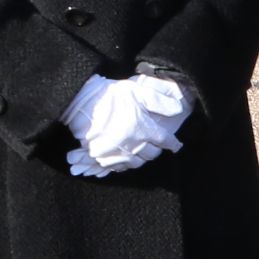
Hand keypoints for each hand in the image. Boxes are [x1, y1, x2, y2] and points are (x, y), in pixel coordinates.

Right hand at [65, 74, 190, 175]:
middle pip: (152, 154)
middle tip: (156, 144)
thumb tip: (178, 110)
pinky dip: (126, 164)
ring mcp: (117, 153)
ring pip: (137, 163)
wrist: (81, 103)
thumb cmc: (110, 95)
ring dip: (142, 158)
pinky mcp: (103, 158)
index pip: (165, 140)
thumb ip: (160, 101)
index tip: (176, 145)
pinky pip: (120, 167)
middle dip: (157, 149)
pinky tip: (126, 157)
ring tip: (142, 150)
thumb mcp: (138, 91)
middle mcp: (132, 144)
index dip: (173, 143)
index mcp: (143, 128)